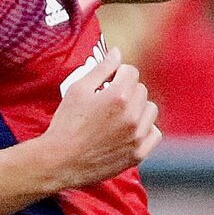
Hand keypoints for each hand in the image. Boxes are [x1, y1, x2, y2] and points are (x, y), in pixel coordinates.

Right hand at [29, 44, 158, 190]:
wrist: (59, 161)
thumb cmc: (65, 124)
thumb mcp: (78, 89)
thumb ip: (102, 68)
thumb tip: (117, 53)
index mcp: (118, 96)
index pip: (131, 72)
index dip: (117, 74)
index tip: (107, 82)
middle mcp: (132, 116)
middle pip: (141, 90)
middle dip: (127, 90)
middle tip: (108, 99)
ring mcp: (137, 136)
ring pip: (150, 110)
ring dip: (138, 108)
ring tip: (119, 115)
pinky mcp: (138, 154)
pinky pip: (154, 133)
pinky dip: (145, 129)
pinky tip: (129, 130)